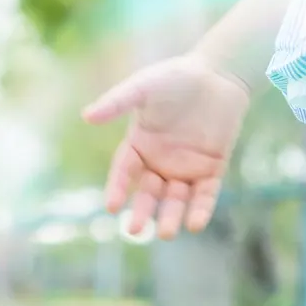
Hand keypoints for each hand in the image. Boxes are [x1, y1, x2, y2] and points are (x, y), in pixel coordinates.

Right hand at [81, 53, 252, 237]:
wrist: (219, 73)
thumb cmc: (176, 77)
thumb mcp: (143, 87)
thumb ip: (117, 102)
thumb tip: (86, 116)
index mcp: (140, 144)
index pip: (124, 172)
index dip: (117, 188)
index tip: (112, 206)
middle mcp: (160, 160)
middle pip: (148, 192)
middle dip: (142, 212)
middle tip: (135, 230)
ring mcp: (187, 166)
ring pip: (176, 199)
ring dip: (171, 216)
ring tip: (167, 232)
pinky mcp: (213, 169)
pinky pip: (205, 194)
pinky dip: (200, 209)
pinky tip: (195, 224)